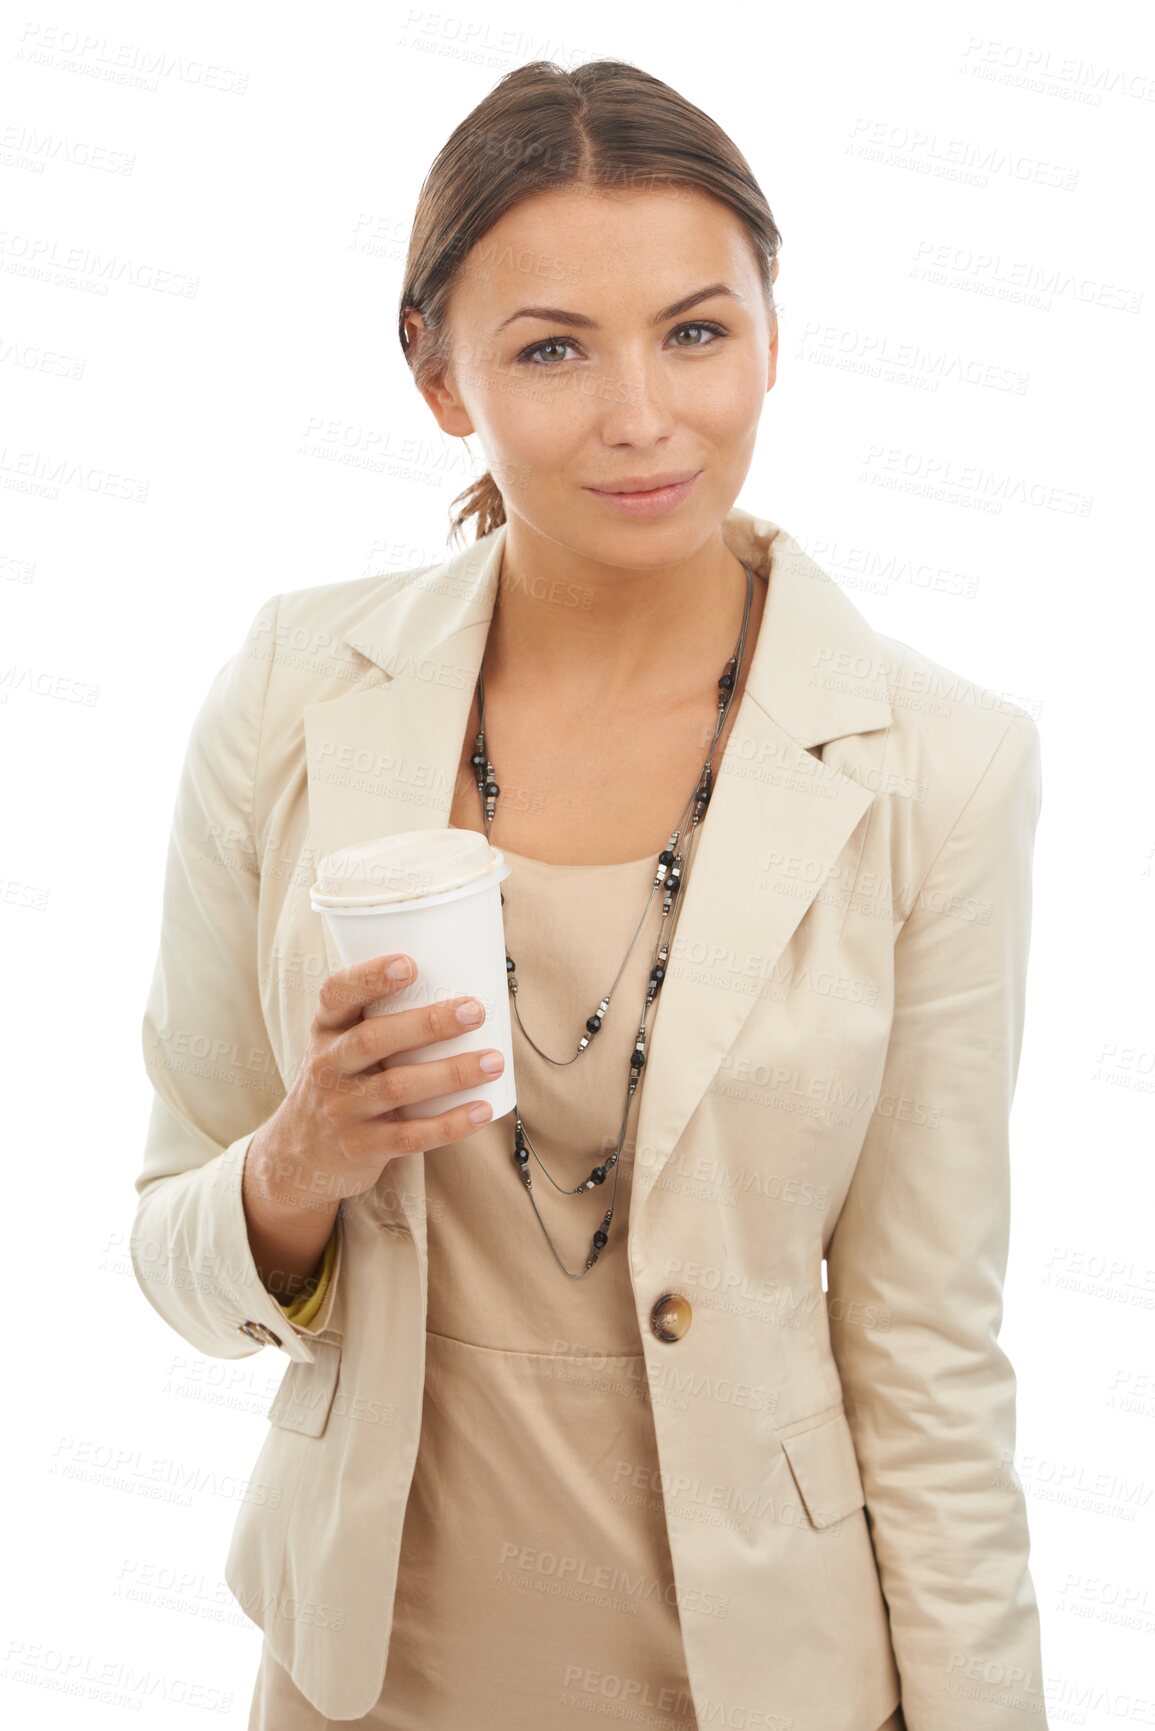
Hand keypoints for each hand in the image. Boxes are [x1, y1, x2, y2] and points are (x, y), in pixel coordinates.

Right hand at [250, 953, 502, 1210]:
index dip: (370, 978)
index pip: (336, 995)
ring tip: (493, 1061)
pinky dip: (450, 1124)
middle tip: (475, 1011)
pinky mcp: (360, 1147)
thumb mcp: (340, 1046)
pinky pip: (409, 1136)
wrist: (300, 1156)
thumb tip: (464, 989)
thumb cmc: (341, 1083)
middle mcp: (326, 1066)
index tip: (410, 964)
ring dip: (451, 1073)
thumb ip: (383, 1020)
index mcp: (326, 1030)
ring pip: (397, 1088)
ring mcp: (341, 1109)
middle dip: (428, 1024)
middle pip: (373, 1040)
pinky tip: (483, 1110)